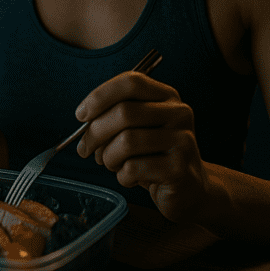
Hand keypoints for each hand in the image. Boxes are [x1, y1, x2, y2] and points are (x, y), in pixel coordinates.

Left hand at [74, 70, 216, 224]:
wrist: (188, 188)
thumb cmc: (153, 155)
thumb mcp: (137, 128)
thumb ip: (114, 116)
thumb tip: (84, 120)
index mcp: (166, 96)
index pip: (131, 82)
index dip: (100, 96)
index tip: (81, 115)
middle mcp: (179, 113)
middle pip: (124, 112)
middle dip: (95, 133)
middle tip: (85, 149)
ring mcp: (182, 140)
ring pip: (126, 142)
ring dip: (108, 157)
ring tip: (111, 164)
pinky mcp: (179, 168)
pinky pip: (134, 168)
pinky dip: (122, 176)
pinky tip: (129, 178)